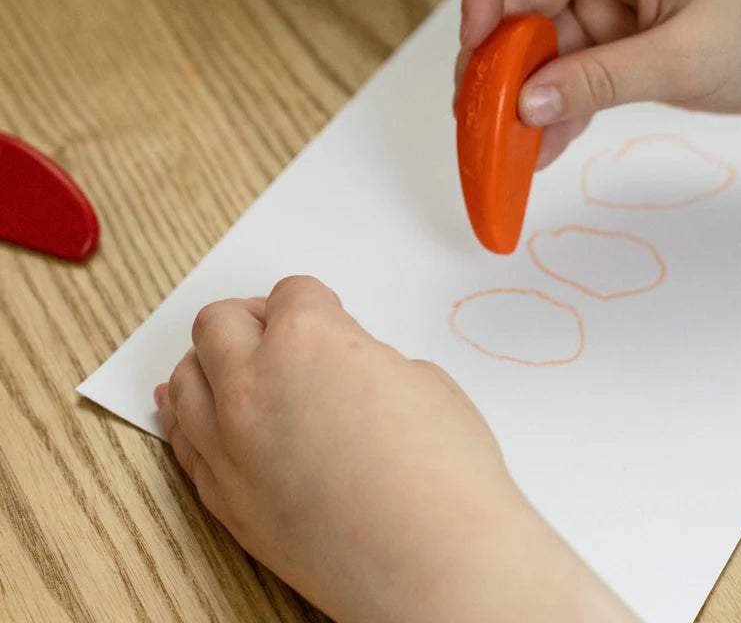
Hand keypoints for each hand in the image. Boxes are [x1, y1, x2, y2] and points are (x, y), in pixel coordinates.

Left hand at [155, 276, 637, 622]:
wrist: (433, 564)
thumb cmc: (440, 472)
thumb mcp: (419, 379)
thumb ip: (364, 360)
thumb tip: (344, 370)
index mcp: (305, 339)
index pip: (292, 293)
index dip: (316, 300)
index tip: (325, 311)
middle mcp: (253, 384)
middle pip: (219, 322)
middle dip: (251, 317)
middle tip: (276, 329)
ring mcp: (230, 444)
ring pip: (186, 378)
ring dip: (209, 362)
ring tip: (233, 366)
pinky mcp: (224, 499)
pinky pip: (183, 441)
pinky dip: (188, 416)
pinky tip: (195, 409)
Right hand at [457, 0, 740, 169]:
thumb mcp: (684, 56)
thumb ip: (602, 80)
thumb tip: (527, 105)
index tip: (475, 43)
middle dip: (494, 56)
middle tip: (479, 108)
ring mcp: (601, 5)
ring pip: (533, 45)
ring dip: (515, 93)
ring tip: (503, 139)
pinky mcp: (605, 43)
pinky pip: (561, 75)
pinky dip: (549, 111)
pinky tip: (539, 147)